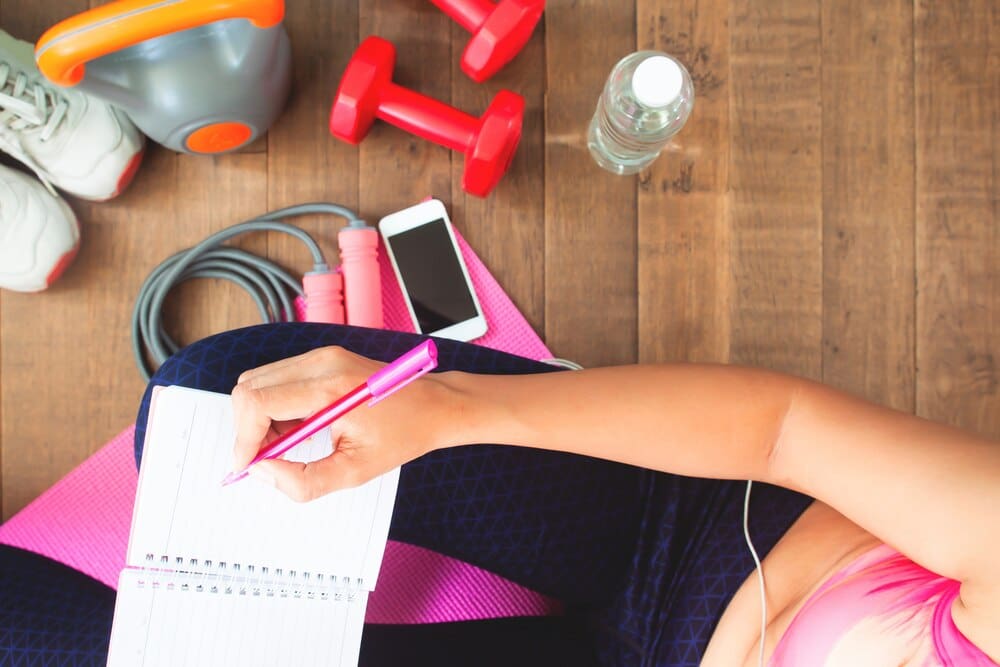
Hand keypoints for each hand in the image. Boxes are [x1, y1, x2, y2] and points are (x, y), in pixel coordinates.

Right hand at [230, 346, 457, 501]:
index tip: (247, 466)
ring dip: (259, 418)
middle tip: (268, 459)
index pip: (257, 401)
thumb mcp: (355, 472)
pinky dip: (273, 406)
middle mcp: (321, 362)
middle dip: (247, 429)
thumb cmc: (403, 435)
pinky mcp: (323, 358)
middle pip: (249, 387)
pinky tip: (297, 429)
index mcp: (329, 388)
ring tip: (287, 445)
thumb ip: (304, 481)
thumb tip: (262, 472)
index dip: (243, 438)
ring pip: (258, 381)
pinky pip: (277, 378)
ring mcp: (321, 356)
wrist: (434, 406)